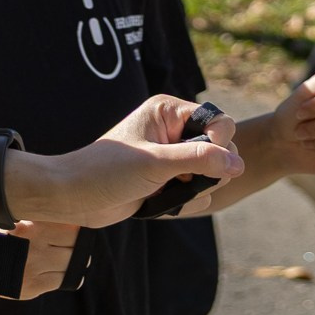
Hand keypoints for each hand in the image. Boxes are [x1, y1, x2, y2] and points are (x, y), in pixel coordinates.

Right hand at [1, 219, 82, 299]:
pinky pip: (61, 281)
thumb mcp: (16, 219)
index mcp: (31, 226)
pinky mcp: (33, 287)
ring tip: (68, 257)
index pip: (72, 228)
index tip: (77, 228)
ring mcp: (34, 269)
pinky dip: (67, 276)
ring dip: (73, 262)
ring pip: (72, 266)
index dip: (77, 228)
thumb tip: (74, 222)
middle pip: (76, 247)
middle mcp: (34, 247)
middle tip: (74, 243)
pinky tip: (61, 270)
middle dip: (78, 246)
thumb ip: (42, 220)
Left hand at [32, 94, 244, 227]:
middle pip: (222, 150)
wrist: (76, 197)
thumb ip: (198, 159)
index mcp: (168, 111)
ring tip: (165, 191)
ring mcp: (173, 156)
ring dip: (193, 191)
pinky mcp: (170, 180)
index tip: (207, 164)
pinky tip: (159, 203)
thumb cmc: (107, 171)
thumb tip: (238, 163)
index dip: (221, 143)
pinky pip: (198, 193)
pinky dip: (184, 203)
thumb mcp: (155, 163)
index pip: (219, 121)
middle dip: (208, 172)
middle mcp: (174, 130)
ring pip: (213, 175)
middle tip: (181, 181)